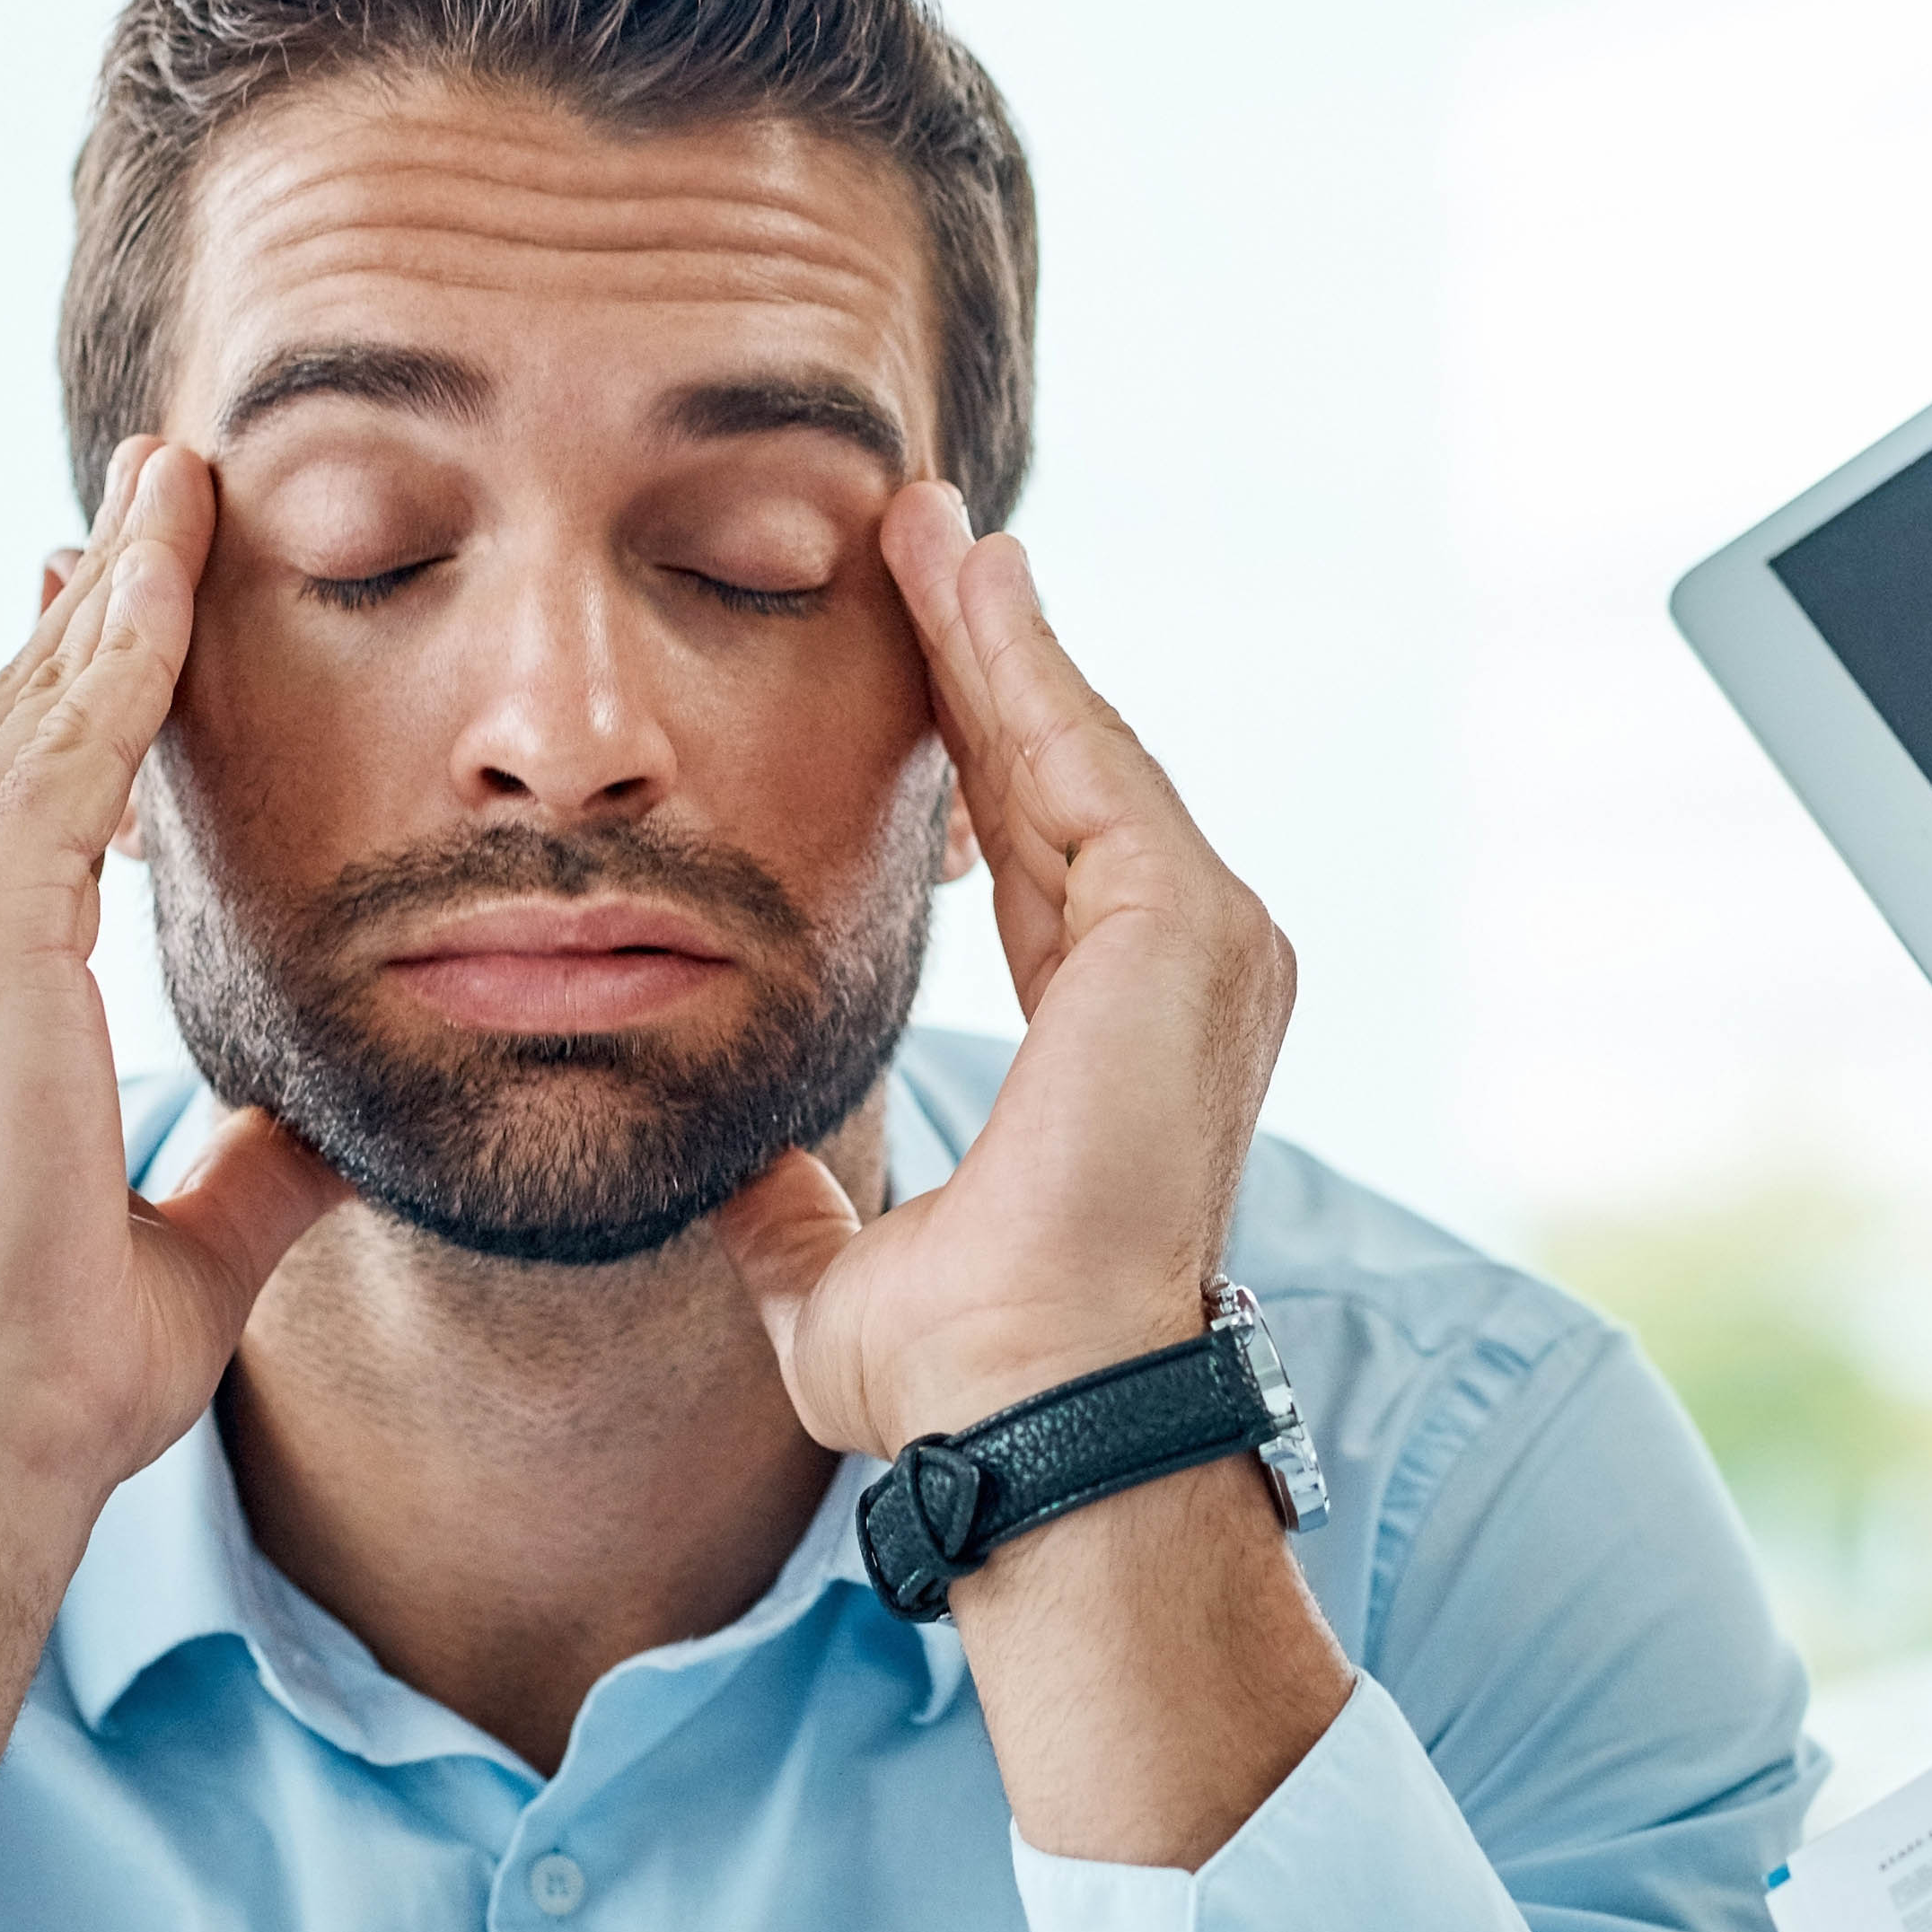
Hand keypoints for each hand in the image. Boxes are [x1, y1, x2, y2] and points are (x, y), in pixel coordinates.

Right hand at [0, 442, 343, 1869]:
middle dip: (99, 596)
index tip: (142, 594)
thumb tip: (340, 1133)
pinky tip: (160, 570)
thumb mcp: (195, 1245)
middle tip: (165, 478)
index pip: (32, 796)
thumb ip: (256, 1170)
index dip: (91, 686)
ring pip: (33, 711)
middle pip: (22, 720)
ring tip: (178, 478)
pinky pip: (51, 762)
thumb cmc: (46, 1372)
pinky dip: (108, 655)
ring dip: (114, 589)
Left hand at [717, 485, 1293, 1453]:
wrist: (1028, 1408)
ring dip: (999, 634)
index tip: (898, 652)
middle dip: (985, 654)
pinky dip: (1026, 670)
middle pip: (1060, 776)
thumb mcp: (833, 1279)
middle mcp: (1178, 978)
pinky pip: (1088, 764)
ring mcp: (1199, 948)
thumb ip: (793, 1216)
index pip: (1024, 854)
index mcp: (1108, 1039)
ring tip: (928, 524)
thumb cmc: (954, 1377)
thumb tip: (732, 1178)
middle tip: (917, 532)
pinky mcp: (1185, 929)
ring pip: (1077, 750)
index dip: (962, 750)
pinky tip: (966, 583)